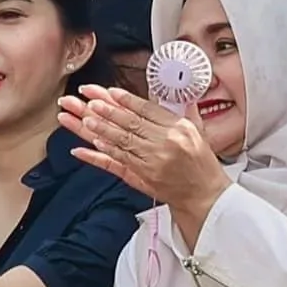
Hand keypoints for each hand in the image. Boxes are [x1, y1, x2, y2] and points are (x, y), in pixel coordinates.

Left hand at [60, 84, 230, 222]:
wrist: (204, 195)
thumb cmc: (202, 164)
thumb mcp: (198, 132)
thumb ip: (185, 111)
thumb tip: (179, 93)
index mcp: (178, 129)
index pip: (147, 110)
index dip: (126, 100)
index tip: (109, 92)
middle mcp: (164, 143)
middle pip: (130, 123)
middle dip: (107, 110)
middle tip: (89, 100)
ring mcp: (151, 161)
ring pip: (121, 141)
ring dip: (100, 129)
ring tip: (83, 118)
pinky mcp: (142, 177)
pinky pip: (117, 163)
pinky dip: (100, 155)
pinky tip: (85, 147)